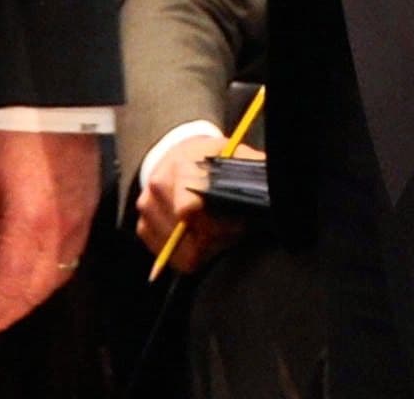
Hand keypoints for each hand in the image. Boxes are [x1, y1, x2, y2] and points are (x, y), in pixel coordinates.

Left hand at [0, 128, 100, 346]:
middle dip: (10, 313)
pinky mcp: (87, 217)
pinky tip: (34, 279)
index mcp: (28, 225)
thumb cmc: (17, 139)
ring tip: (7, 307)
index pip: (10, 286)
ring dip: (30, 299)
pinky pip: (70, 261)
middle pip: (34, 290)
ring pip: (55, 280)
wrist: (58, 109)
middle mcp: (58, 233)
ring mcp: (77, 226)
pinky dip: (50, 279)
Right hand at [136, 129, 247, 275]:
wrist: (179, 156)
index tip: (237, 222)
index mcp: (182, 166)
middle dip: (217, 236)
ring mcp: (147, 208)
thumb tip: (271, 182)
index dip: (221, 223)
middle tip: (233, 227)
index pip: (189, 208)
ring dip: (204, 247)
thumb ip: (251, 166)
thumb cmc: (212, 160)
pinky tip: (201, 237)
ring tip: (218, 230)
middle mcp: (158, 186)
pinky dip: (188, 253)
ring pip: (180, 251)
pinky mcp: (142, 227)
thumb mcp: (235, 155)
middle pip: (190, 235)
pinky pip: (169, 257)